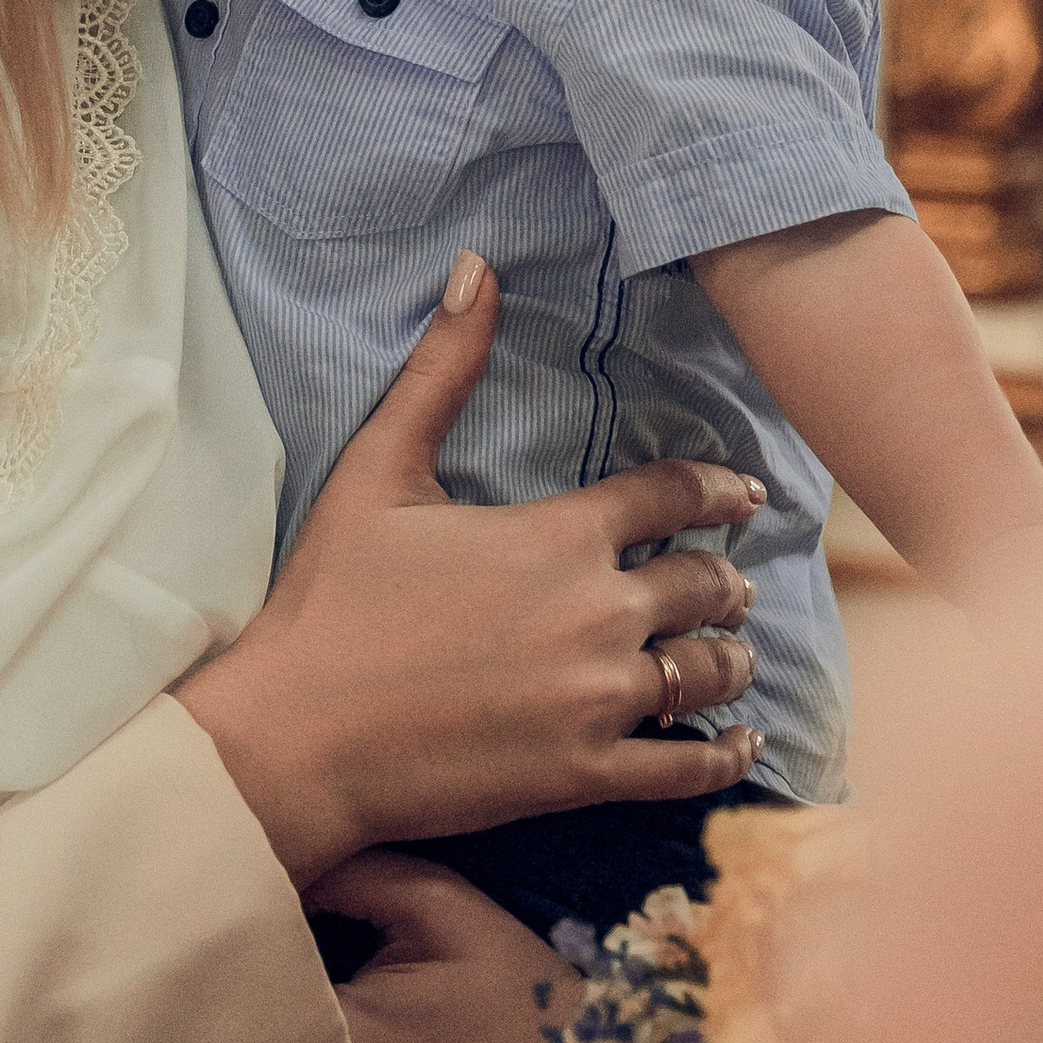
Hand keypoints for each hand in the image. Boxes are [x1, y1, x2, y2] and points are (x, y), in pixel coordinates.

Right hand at [174, 258, 761, 889]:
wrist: (296, 736)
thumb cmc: (330, 599)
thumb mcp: (378, 469)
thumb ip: (440, 371)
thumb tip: (479, 268)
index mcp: (559, 536)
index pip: (672, 496)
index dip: (719, 489)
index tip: (745, 494)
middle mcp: (598, 613)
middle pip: (703, 585)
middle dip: (724, 579)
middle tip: (732, 583)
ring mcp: (597, 700)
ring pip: (709, 673)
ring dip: (730, 657)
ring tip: (735, 654)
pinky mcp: (584, 775)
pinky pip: (685, 766)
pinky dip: (724, 754)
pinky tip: (737, 743)